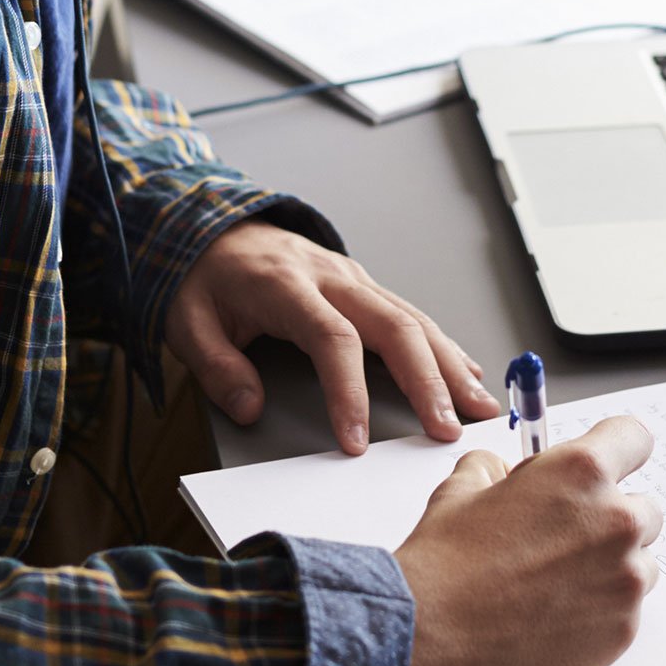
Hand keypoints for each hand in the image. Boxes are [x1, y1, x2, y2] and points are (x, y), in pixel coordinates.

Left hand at [166, 220, 503, 453]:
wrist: (209, 224)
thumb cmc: (203, 276)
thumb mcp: (186, 322)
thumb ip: (217, 368)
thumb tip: (249, 409)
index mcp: (286, 285)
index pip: (331, 339)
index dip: (348, 392)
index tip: (357, 441)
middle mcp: (330, 277)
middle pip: (393, 326)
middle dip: (427, 381)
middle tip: (447, 428)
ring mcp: (352, 277)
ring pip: (413, 318)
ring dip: (450, 364)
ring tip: (479, 406)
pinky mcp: (362, 285)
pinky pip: (410, 314)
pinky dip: (442, 346)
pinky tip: (466, 372)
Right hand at [394, 416, 662, 665]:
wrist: (431, 639)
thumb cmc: (444, 565)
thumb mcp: (461, 489)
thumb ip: (495, 469)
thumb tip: (502, 472)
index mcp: (580, 472)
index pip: (634, 438)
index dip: (616, 450)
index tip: (607, 464)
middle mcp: (615, 521)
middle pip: (644, 508)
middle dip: (610, 518)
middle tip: (565, 538)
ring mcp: (624, 579)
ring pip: (640, 563)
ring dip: (612, 567)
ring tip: (557, 583)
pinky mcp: (623, 629)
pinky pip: (628, 609)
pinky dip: (601, 610)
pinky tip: (555, 615)